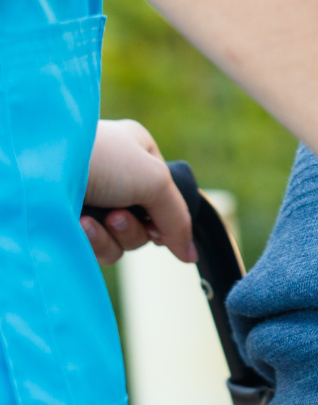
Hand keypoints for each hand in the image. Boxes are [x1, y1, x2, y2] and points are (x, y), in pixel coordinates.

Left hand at [81, 119, 196, 265]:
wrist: (40, 169)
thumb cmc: (102, 159)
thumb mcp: (154, 180)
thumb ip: (177, 218)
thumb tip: (190, 255)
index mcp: (137, 149)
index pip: (165, 191)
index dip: (166, 213)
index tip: (159, 224)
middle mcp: (116, 174)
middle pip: (146, 221)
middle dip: (134, 226)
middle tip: (118, 216)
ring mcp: (93, 198)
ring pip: (123, 238)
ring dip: (114, 234)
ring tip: (96, 220)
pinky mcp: (72, 223)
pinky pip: (98, 247)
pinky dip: (93, 241)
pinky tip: (79, 225)